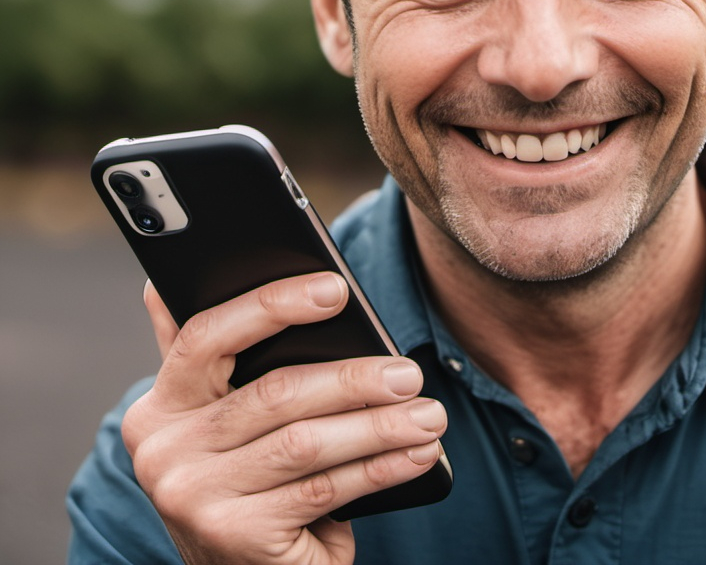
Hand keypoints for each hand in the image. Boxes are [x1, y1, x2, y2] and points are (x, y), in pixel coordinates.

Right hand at [123, 273, 446, 564]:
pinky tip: (418, 454)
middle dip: (355, 378)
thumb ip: (211, 355)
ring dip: (380, 425)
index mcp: (160, 403)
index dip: (273, 306)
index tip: (337, 289)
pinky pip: (325, 488)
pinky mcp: (234, 538)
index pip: (207, 334)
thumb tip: (176, 282)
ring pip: (306, 442)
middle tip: (412, 372)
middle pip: (275, 392)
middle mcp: (162, 451)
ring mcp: (194, 498)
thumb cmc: (248, 473)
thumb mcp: (222, 416)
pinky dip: (381, 467)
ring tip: (430, 414)